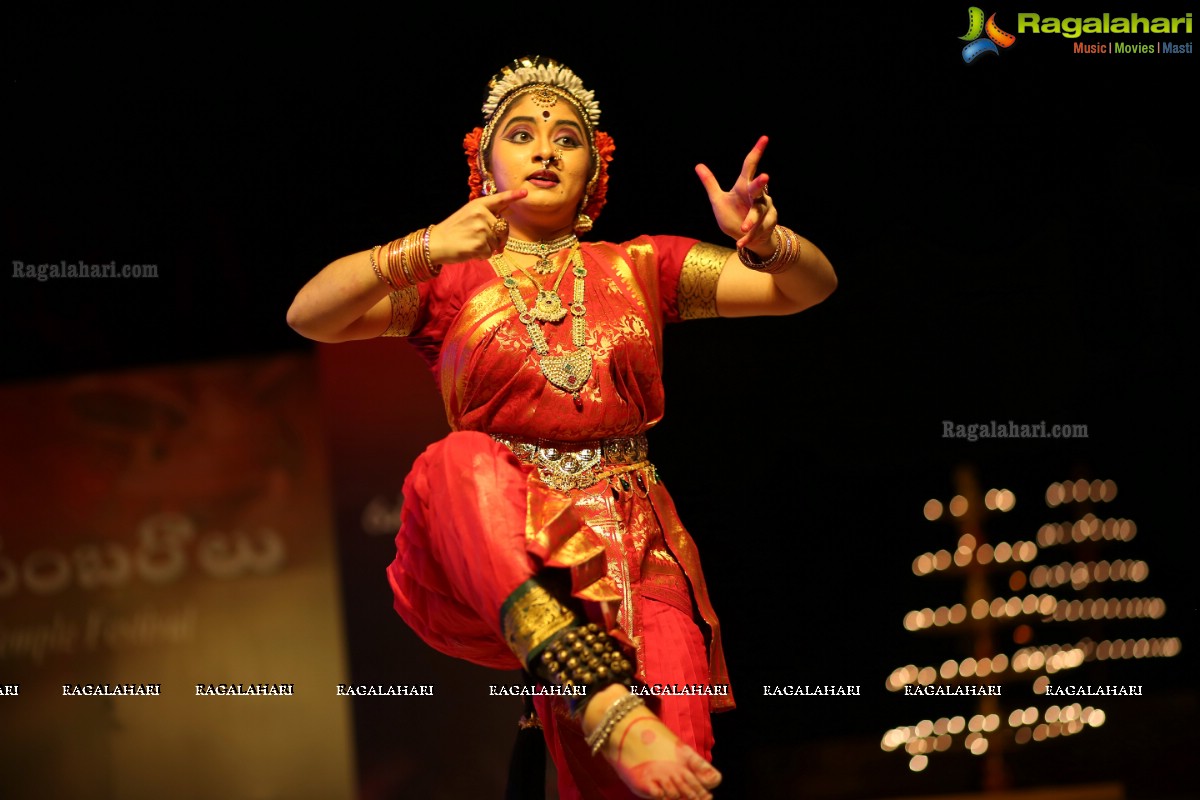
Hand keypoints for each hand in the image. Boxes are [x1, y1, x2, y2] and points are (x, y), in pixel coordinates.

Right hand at [427, 189, 527, 264]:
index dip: (513, 196)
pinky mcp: (480, 244)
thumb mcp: (468, 214)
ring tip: (473, 244)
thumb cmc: (453, 230)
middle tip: (486, 242)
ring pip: (497, 243)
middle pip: (503, 228)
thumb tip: (503, 221)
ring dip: (488, 248)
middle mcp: (481, 214)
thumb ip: (485, 214)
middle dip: (499, 238)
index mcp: (478, 205)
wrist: (436, 243)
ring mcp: (481, 229)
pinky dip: (483, 256)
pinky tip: (471, 251)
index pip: (499, 199)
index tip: (525, 193)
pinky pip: (490, 253)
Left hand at [695, 135, 775, 250]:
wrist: (746, 237)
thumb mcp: (718, 200)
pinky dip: (748, 237)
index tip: (764, 138)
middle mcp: (756, 195)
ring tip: (743, 228)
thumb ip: (710, 184)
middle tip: (764, 176)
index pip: (750, 166)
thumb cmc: (732, 215)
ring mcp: (764, 209)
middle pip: (758, 187)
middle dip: (759, 183)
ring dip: (751, 221)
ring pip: (758, 213)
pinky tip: (740, 243)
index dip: (757, 152)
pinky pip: (758, 230)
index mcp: (743, 186)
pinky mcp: (768, 223)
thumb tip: (698, 165)